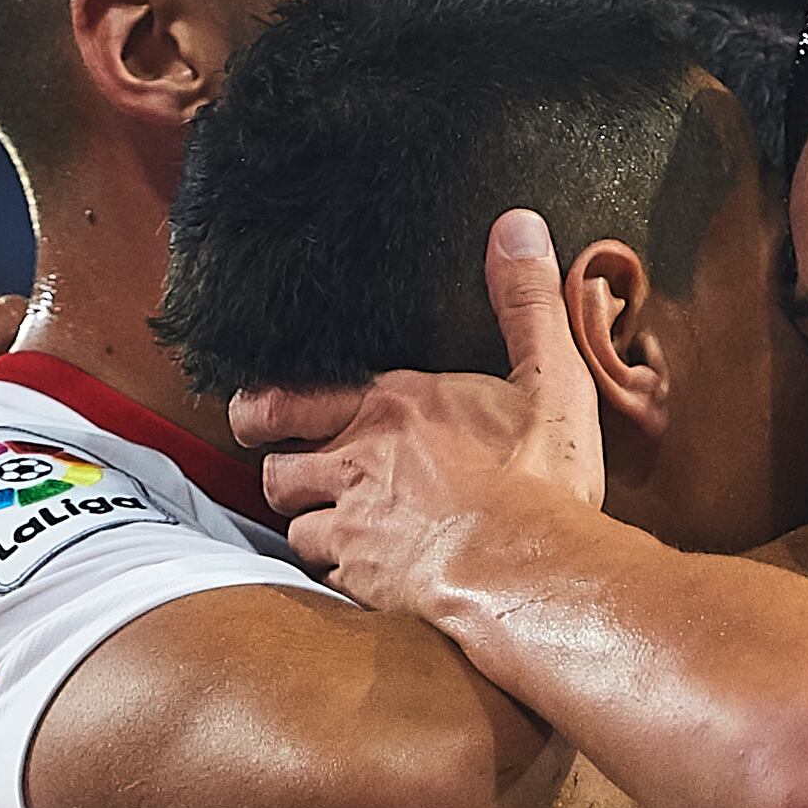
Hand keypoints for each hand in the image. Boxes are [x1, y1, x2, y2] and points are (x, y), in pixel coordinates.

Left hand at [238, 211, 605, 609]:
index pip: (287, 397)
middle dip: (275, 468)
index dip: (261, 408)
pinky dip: (340, 575)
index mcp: (391, 406)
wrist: (533, 571)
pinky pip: (327, 578)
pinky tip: (366, 574)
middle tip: (284, 468)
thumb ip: (526, 302)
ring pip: (295, 526)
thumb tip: (516, 226)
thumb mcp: (550, 377)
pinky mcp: (364, 581)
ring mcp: (353, 525)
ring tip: (339, 526)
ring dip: (312, 526)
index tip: (256, 413)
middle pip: (275, 468)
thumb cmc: (542, 479)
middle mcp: (356, 462)